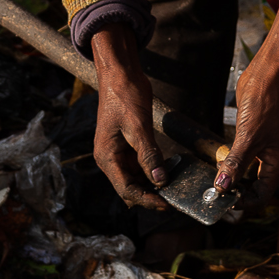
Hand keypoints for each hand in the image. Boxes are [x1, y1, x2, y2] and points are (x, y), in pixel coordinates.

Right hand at [91, 26, 170, 210]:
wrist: (120, 73)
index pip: (126, 189)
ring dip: (152, 185)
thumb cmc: (124, 95)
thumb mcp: (138, 126)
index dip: (146, 199)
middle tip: (172, 202)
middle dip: (149, 196)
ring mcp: (118, 152)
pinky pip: (139, 165)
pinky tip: (167, 173)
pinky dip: (152, 170)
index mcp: (106, 156)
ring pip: (135, 178)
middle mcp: (110, 158)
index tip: (166, 205)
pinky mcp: (127, 144)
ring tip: (172, 191)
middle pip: (130, 187)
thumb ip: (148, 154)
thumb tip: (159, 179)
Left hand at [217, 8, 278, 201]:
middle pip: (254, 189)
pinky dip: (230, 166)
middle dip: (236, 193)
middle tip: (217, 196)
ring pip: (246, 176)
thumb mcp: (247, 138)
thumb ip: (235, 164)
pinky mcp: (253, 142)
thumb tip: (222, 187)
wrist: (263, 79)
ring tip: (216, 181)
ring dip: (232, 180)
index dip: (244, 203)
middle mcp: (272, 161)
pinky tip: (219, 165)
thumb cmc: (262, 105)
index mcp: (277, 164)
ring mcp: (263, 151)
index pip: (262, 197)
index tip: (225, 203)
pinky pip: (242, 162)